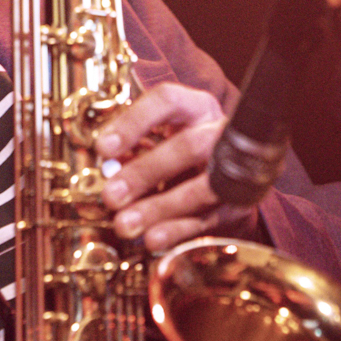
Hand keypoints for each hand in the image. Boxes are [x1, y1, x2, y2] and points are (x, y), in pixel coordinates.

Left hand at [95, 82, 257, 250]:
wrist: (226, 169)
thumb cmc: (180, 148)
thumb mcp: (158, 137)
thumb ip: (134, 148)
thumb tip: (110, 167)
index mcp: (195, 107)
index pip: (166, 101)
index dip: (134, 122)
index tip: (103, 148)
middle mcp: (219, 132)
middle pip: (187, 147)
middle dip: (145, 172)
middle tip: (111, 195)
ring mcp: (233, 168)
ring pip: (202, 188)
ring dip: (159, 208)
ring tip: (125, 223)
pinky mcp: (238, 203)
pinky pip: (209, 219)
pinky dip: (178, 230)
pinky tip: (152, 238)